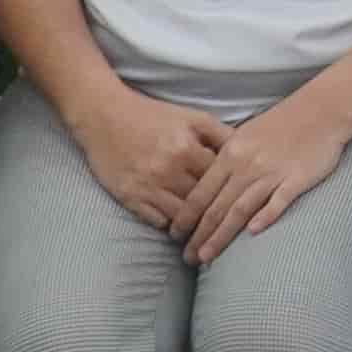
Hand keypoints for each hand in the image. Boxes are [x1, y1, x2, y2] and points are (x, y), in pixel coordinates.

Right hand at [65, 85, 229, 231]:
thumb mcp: (191, 117)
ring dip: (194, 227)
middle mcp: (168, 170)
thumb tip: (247, 152)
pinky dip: (170, 225)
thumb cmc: (152, 115)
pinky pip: (157, 221)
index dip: (231, 191)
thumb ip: (220, 134)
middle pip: (202, 202)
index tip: (241, 202)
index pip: (219, 180)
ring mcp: (148, 186)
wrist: (104, 116)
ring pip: (181, 217)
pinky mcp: (129, 197)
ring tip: (207, 236)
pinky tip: (180, 229)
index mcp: (187, 149)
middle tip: (230, 228)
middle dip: (216, 215)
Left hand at [183, 92, 351, 255]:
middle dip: (198, 235)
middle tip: (186, 258)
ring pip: (240, 209)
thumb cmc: (282, 123)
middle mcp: (246, 165)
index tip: (174, 236)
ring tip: (206, 257)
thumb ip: (227, 159)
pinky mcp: (297, 178)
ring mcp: (271, 173)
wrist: (321, 109)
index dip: (185, 216)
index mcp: (230, 154)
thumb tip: (208, 184)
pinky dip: (265, 216)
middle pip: (216, 206)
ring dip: (221, 236)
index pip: (200, 192)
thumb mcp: (245, 135)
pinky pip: (279, 200)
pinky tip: (254, 232)